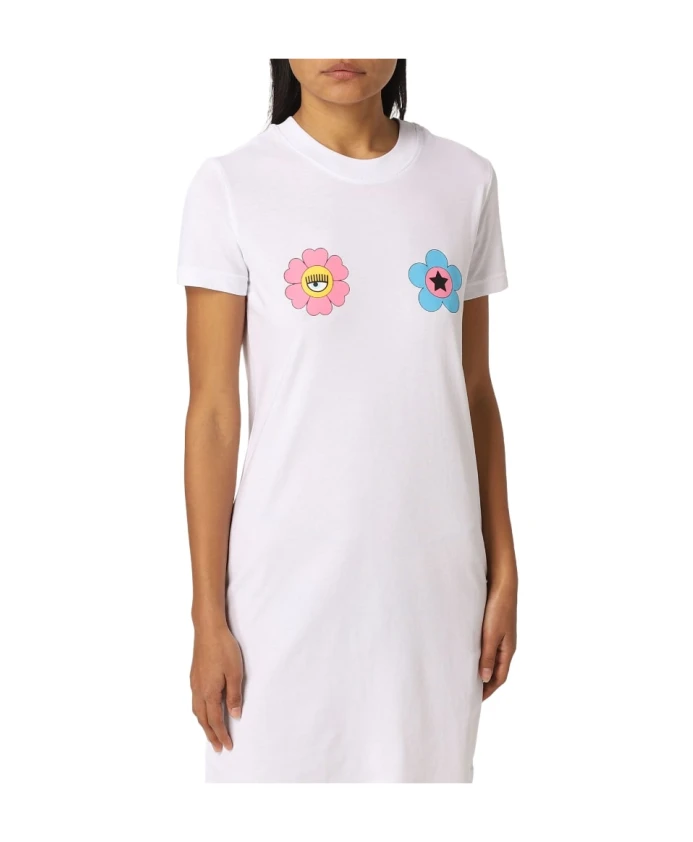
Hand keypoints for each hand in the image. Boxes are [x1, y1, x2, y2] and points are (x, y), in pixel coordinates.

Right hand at [190, 625, 243, 751]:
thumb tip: (234, 716)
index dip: (222, 734)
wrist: (208, 629)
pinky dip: (200, 712)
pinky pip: (195, 701)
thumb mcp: (235, 673)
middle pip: (203, 719)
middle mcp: (198, 691)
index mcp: (209, 693)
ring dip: (204, 724)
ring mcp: (194, 683)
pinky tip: (204, 710)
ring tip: (211, 733)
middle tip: (218, 748)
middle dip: (211, 735)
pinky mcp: (194, 675)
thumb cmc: (223, 649)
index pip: (215, 720)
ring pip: (197, 711)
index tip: (227, 746)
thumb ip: (234, 696)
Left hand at [479, 581, 516, 699]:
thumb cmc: (498, 609)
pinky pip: (487, 647)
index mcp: (508, 650)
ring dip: (481, 669)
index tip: (475, 700)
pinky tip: (469, 654)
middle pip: (496, 670)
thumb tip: (484, 679)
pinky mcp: (494, 627)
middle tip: (469, 692)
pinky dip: (480, 655)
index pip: (499, 678)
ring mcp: (501, 637)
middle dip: (485, 683)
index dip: (488, 690)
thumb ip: (487, 656)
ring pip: (491, 659)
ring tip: (466, 677)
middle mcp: (506, 646)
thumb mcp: (491, 635)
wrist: (502, 584)